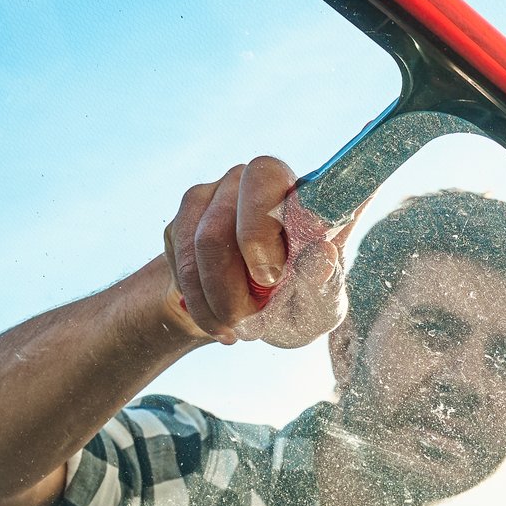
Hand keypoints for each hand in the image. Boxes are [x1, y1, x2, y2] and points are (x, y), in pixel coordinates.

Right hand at [163, 156, 347, 348]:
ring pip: (197, 244)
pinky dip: (198, 301)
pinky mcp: (186, 218)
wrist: (256, 313)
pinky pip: (180, 259)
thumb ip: (325, 282)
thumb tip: (323, 254)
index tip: (271, 280)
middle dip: (228, 284)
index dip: (257, 232)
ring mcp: (212, 194)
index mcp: (294, 190)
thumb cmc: (300, 303)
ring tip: (233, 326)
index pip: (264, 179)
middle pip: (219, 223)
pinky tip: (217, 320)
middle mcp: (250, 180)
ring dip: (213, 298)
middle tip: (246, 318)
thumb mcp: (320, 305)